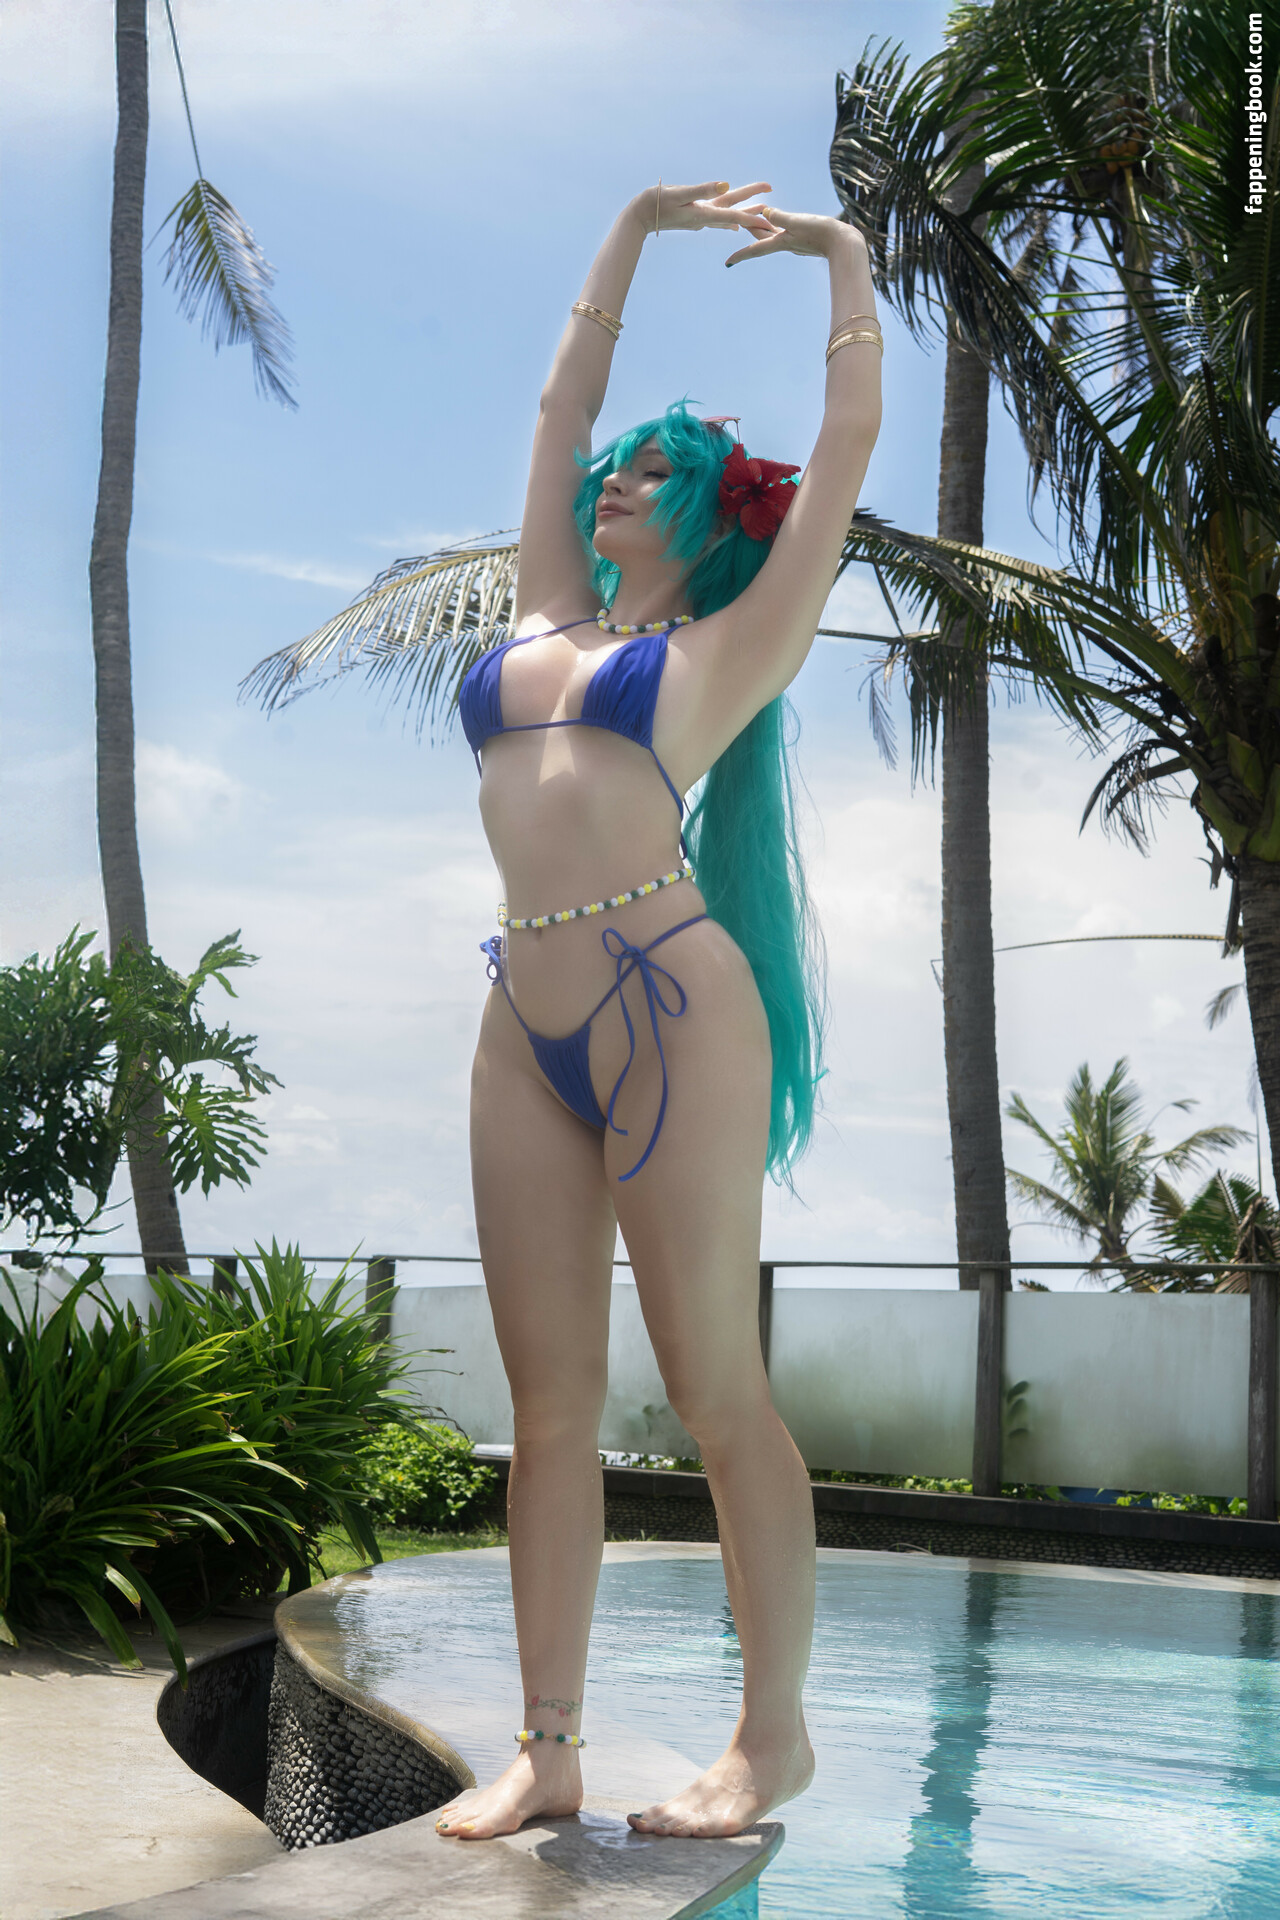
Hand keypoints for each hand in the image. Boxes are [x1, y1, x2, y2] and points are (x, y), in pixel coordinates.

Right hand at [632, 180, 776, 239]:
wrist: (639, 217)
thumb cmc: (656, 202)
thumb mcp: (680, 192)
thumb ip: (703, 190)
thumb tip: (726, 185)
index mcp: (704, 213)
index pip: (735, 214)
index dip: (754, 215)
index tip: (771, 218)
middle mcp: (705, 219)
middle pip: (735, 214)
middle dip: (755, 211)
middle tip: (774, 211)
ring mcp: (700, 220)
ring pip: (728, 217)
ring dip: (745, 215)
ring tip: (761, 212)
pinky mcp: (694, 218)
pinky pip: (717, 219)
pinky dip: (730, 219)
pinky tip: (734, 224)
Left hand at [724, 206, 862, 265]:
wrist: (845, 244)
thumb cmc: (823, 233)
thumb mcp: (799, 222)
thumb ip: (781, 217)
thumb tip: (764, 211)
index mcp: (782, 242)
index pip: (756, 248)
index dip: (740, 255)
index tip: (727, 263)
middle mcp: (786, 243)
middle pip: (762, 237)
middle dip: (749, 231)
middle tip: (734, 223)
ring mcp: (795, 242)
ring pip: (773, 234)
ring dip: (762, 227)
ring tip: (752, 219)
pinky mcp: (804, 238)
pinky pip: (785, 232)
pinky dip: (777, 226)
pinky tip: (778, 223)